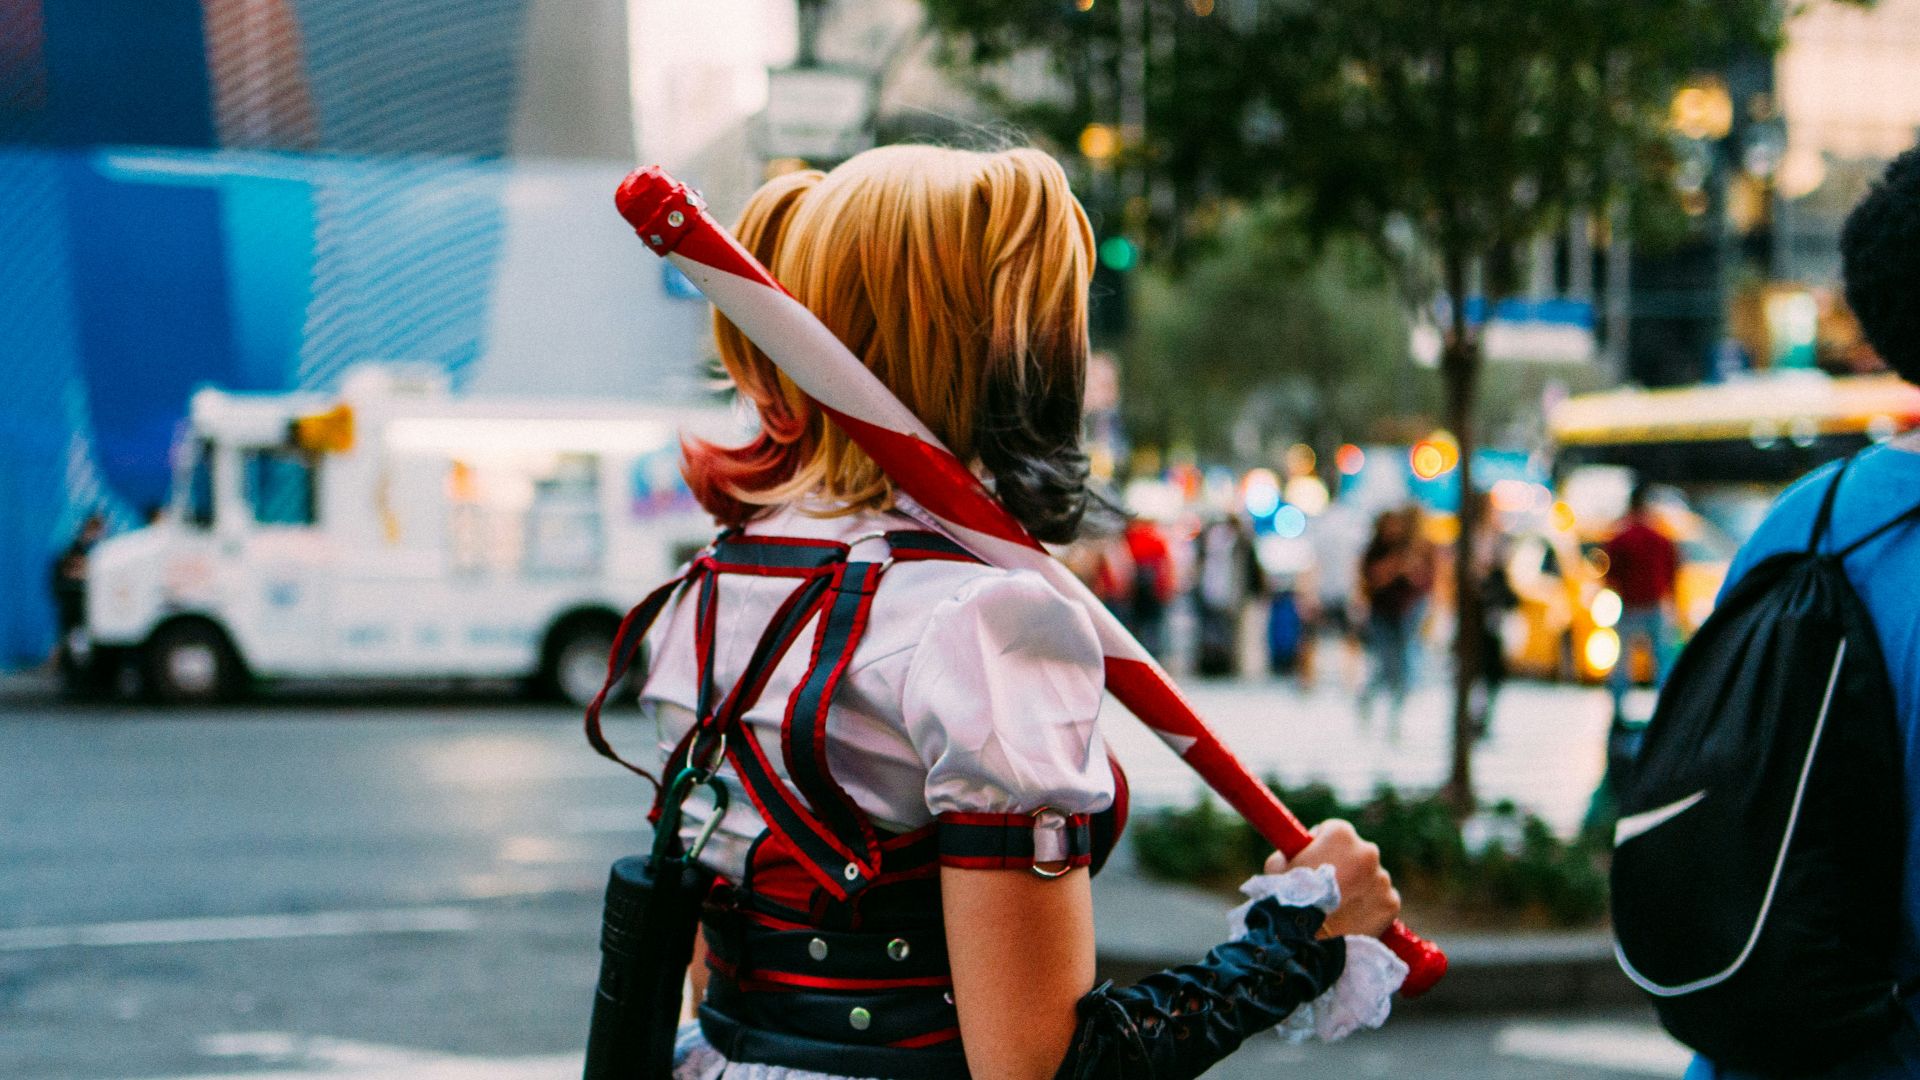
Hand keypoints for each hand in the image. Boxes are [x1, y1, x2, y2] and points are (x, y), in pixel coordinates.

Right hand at [1265, 819, 1400, 938]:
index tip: (1315, 861)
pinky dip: (1370, 908)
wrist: (1306, 941)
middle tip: (1326, 889)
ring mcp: (1382, 878)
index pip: (1333, 831)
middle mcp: (1368, 851)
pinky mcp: (1391, 903)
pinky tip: (1352, 919)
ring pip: (1370, 879)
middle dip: (1345, 867)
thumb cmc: (1287, 899)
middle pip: (1356, 854)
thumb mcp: (1277, 865)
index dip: (1321, 846)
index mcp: (1340, 834)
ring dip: (1358, 889)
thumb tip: (1299, 853)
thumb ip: (1293, 852)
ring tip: (1336, 909)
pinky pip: (1380, 901)